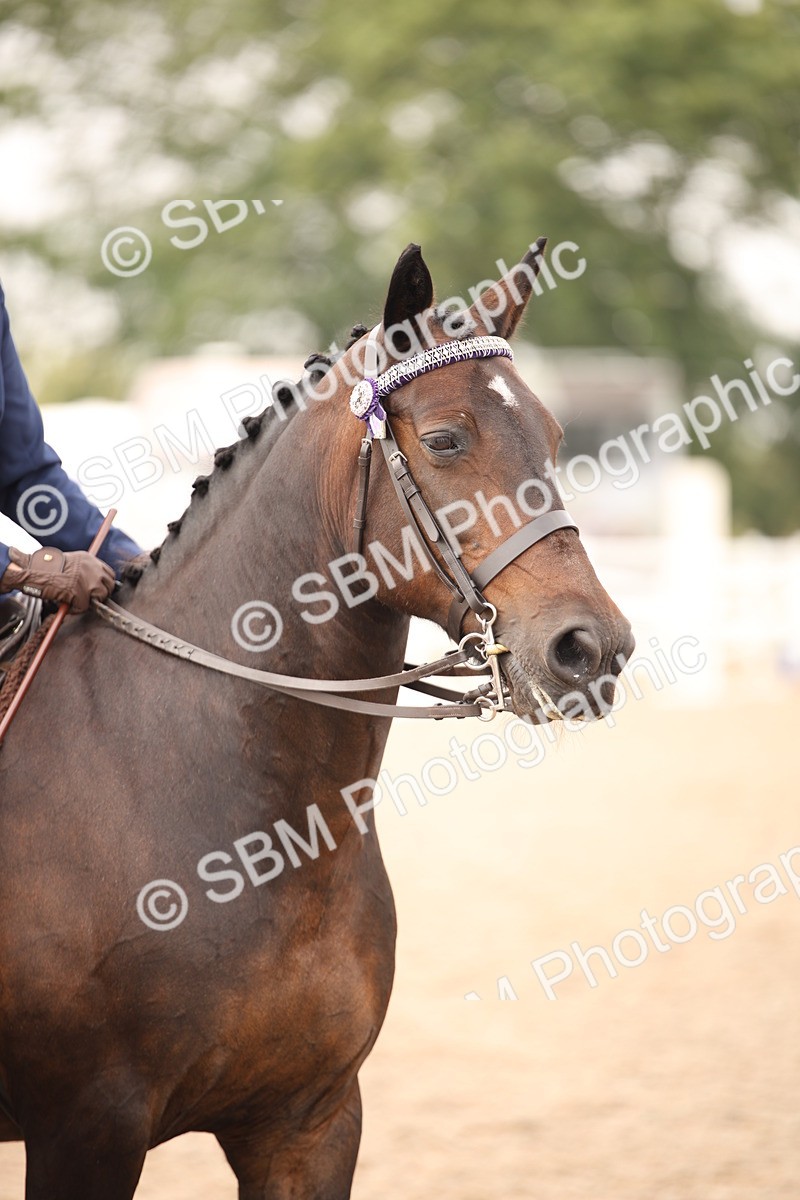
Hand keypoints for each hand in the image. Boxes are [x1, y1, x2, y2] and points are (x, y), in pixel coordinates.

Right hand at [0, 547, 114, 612]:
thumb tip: (92, 582)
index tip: (96, 589)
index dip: (103, 584)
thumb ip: (83, 570)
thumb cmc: (44, 568)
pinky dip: (75, 609)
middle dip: (100, 594)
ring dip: (89, 601)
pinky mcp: (80, 593)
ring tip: (75, 600)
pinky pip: (83, 607)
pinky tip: (65, 603)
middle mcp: (92, 568)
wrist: (31, 571)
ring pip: (99, 597)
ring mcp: (88, 581)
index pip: (109, 573)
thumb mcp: (69, 562)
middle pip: (109, 586)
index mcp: (89, 559)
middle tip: (88, 598)